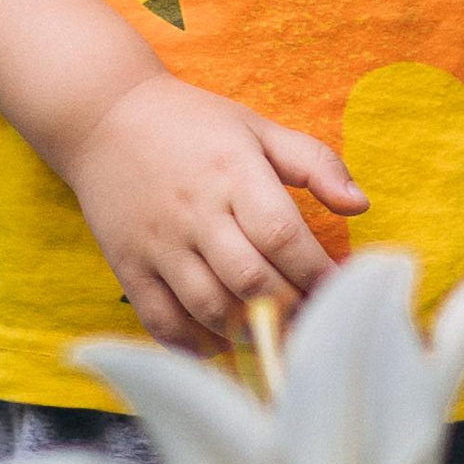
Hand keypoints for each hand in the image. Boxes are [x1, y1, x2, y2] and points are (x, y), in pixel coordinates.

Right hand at [60, 69, 367, 352]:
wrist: (102, 116)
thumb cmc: (192, 123)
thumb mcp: (257, 127)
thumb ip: (314, 163)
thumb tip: (361, 206)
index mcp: (234, 172)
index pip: (282, 235)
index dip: (316, 272)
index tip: (339, 290)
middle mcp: (197, 211)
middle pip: (251, 280)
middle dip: (291, 310)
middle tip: (313, 324)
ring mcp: (160, 243)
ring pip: (210, 308)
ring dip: (249, 334)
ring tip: (275, 339)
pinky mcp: (128, 265)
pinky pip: (162, 321)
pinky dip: (194, 346)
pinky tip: (221, 347)